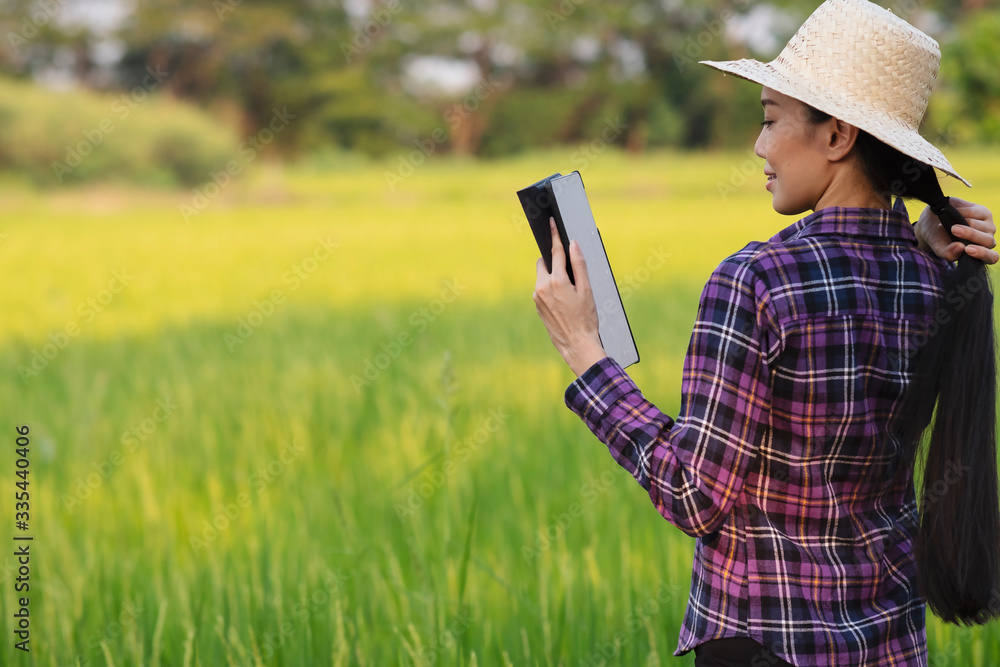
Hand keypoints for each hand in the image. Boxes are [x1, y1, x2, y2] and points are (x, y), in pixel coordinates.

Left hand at [533, 217, 606, 376]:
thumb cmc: (585, 318)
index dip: (555, 236)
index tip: (551, 223)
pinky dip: (551, 290)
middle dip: (554, 264)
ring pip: (543, 278)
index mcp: (556, 281)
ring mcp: (537, 298)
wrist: (576, 344)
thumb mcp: (587, 289)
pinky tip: (563, 303)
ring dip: (553, 279)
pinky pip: (542, 290)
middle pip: (544, 264)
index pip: (555, 252)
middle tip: (569, 275)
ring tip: (569, 295)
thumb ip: (579, 265)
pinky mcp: (537, 306)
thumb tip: (573, 246)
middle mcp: (542, 287)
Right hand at [915, 197, 997, 263]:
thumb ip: (948, 252)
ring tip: (949, 224)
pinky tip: (954, 214)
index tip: (968, 249)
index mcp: (980, 253)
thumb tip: (961, 248)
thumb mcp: (939, 247)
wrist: (933, 220)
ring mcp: (987, 226)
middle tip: (953, 230)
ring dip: (962, 224)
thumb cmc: (938, 237)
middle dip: (970, 235)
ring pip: (979, 226)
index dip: (982, 253)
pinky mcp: (984, 212)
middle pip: (987, 240)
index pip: (992, 257)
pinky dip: (961, 213)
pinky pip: (974, 212)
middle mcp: (987, 240)